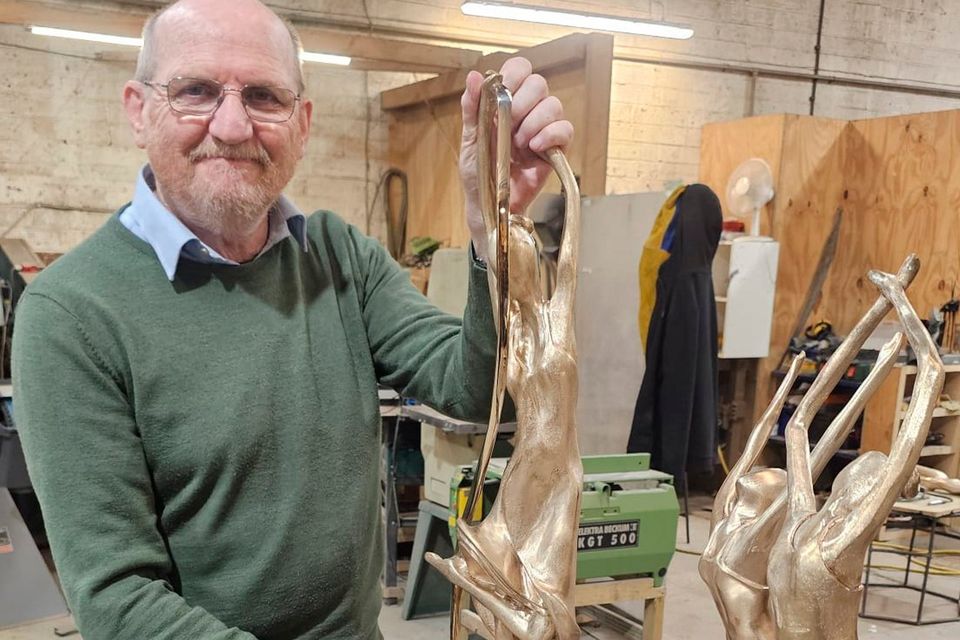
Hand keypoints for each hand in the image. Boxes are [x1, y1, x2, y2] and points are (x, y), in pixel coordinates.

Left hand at [459, 57, 573, 261]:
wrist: (488, 205)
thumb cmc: (478, 174)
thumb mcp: (470, 139)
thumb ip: (472, 108)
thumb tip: (474, 76)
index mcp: (504, 103)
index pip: (519, 69)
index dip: (515, 74)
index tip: (504, 90)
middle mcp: (527, 112)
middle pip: (539, 83)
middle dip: (523, 101)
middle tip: (509, 124)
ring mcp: (542, 130)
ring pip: (553, 104)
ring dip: (535, 121)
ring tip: (519, 143)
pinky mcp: (555, 150)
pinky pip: (565, 130)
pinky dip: (550, 135)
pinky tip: (534, 148)